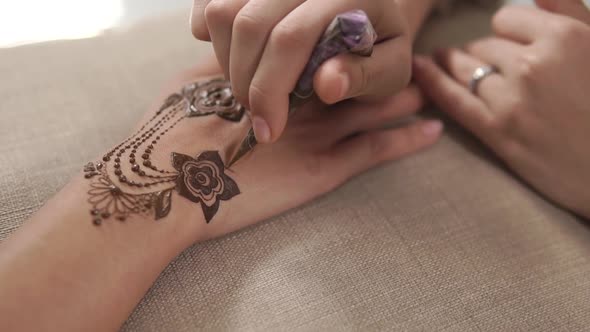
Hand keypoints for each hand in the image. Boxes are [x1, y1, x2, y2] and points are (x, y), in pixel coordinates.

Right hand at [0, 58, 441, 331]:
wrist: (165, 182)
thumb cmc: (168, 133)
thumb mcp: (191, 83)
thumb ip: (222, 64)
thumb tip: (230, 44)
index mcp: (275, 71)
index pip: (316, 44)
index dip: (337, 37)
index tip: (358, 28)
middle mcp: (302, 93)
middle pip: (351, 70)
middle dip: (374, 60)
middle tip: (406, 51)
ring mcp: (317, 130)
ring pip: (372, 105)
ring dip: (401, 95)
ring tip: (426, 85)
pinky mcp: (324, 168)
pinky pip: (375, 151)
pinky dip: (405, 141)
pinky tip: (432, 132)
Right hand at [190, 0, 412, 143]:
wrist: (366, 12)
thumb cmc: (379, 47)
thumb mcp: (390, 69)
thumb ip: (364, 76)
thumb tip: (327, 84)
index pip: (291, 38)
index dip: (271, 89)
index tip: (268, 130)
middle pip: (249, 23)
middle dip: (244, 80)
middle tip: (257, 113)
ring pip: (222, 10)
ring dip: (226, 60)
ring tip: (250, 85)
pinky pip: (208, 0)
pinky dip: (207, 29)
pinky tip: (230, 53)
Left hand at [412, 1, 589, 217]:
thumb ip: (568, 14)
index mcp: (563, 38)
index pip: (506, 19)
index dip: (508, 30)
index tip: (512, 43)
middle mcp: (532, 64)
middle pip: (483, 44)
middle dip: (483, 50)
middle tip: (483, 60)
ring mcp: (510, 99)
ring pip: (465, 67)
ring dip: (453, 62)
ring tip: (441, 58)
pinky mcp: (496, 131)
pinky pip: (453, 99)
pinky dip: (432, 81)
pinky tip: (419, 68)